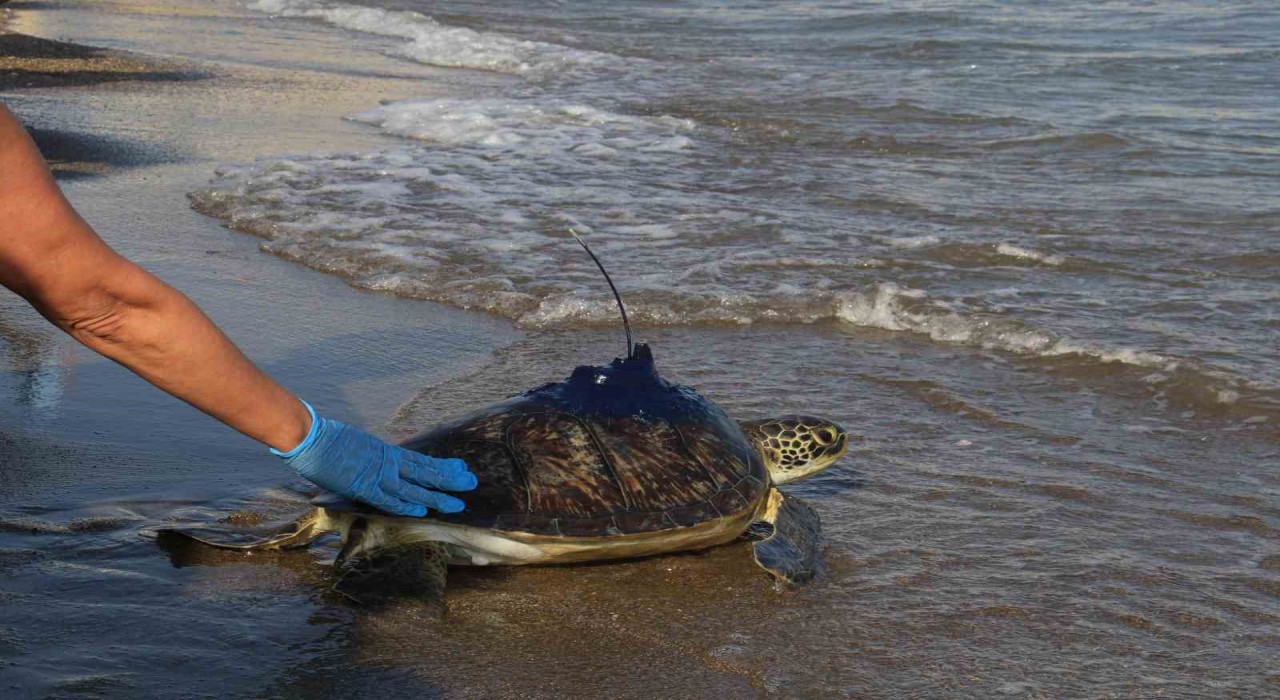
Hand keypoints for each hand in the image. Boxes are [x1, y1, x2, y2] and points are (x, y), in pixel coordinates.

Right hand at [272, 402, 476, 516]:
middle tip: (472, 482)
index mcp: (387, 452)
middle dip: (449, 479)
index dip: (442, 466)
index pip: (421, 461)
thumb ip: (372, 458)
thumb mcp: (359, 446)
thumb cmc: (329, 441)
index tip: (460, 468)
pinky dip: (404, 504)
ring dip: (436, 497)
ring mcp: (377, 474)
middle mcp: (388, 462)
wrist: (310, 436)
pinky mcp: (363, 486)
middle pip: (425, 472)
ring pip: (413, 488)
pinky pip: (387, 498)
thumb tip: (378, 464)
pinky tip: (422, 509)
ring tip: (457, 503)